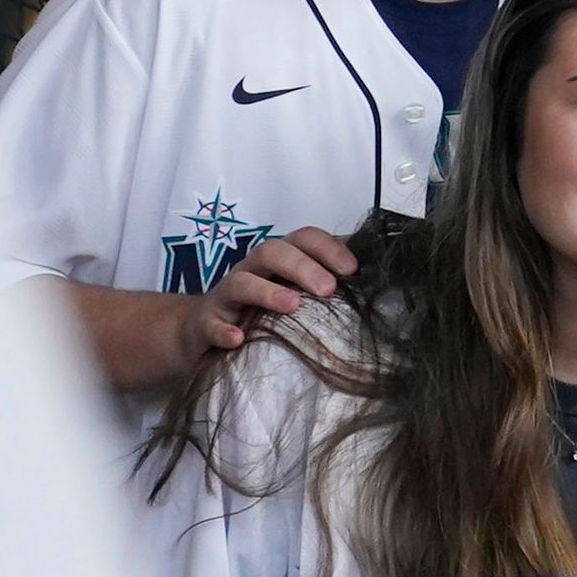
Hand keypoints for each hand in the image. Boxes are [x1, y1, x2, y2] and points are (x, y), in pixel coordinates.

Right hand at [184, 226, 359, 358]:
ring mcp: (227, 295)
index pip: (303, 238)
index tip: (353, 270)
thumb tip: (375, 277)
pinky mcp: (206, 322)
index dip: (328, 247)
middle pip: (273, 252)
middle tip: (329, 289)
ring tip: (292, 307)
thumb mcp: (293, 291)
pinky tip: (238, 339)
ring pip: (242, 282)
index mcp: (279, 260)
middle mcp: (253, 269)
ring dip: (267, 292)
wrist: (202, 330)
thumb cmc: (262, 309)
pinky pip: (210, 323)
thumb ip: (325, 282)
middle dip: (303, 266)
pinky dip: (223, 330)